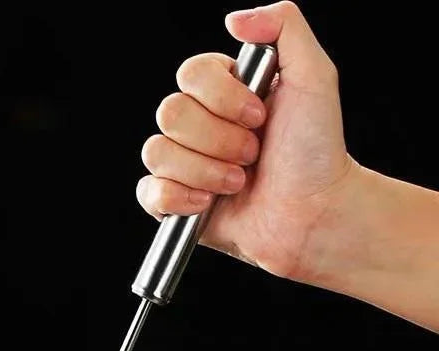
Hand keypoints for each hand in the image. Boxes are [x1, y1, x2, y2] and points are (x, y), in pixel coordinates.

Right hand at [136, 1, 355, 284]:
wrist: (312, 214)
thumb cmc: (316, 154)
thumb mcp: (315, 77)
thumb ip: (283, 27)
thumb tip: (235, 19)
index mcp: (223, 92)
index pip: (190, 74)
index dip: (222, 98)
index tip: (259, 116)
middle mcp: (198, 125)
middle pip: (169, 113)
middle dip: (218, 139)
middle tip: (253, 154)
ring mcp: (182, 164)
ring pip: (157, 152)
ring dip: (204, 170)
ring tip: (237, 182)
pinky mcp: (172, 202)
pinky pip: (149, 191)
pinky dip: (180, 198)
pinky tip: (209, 203)